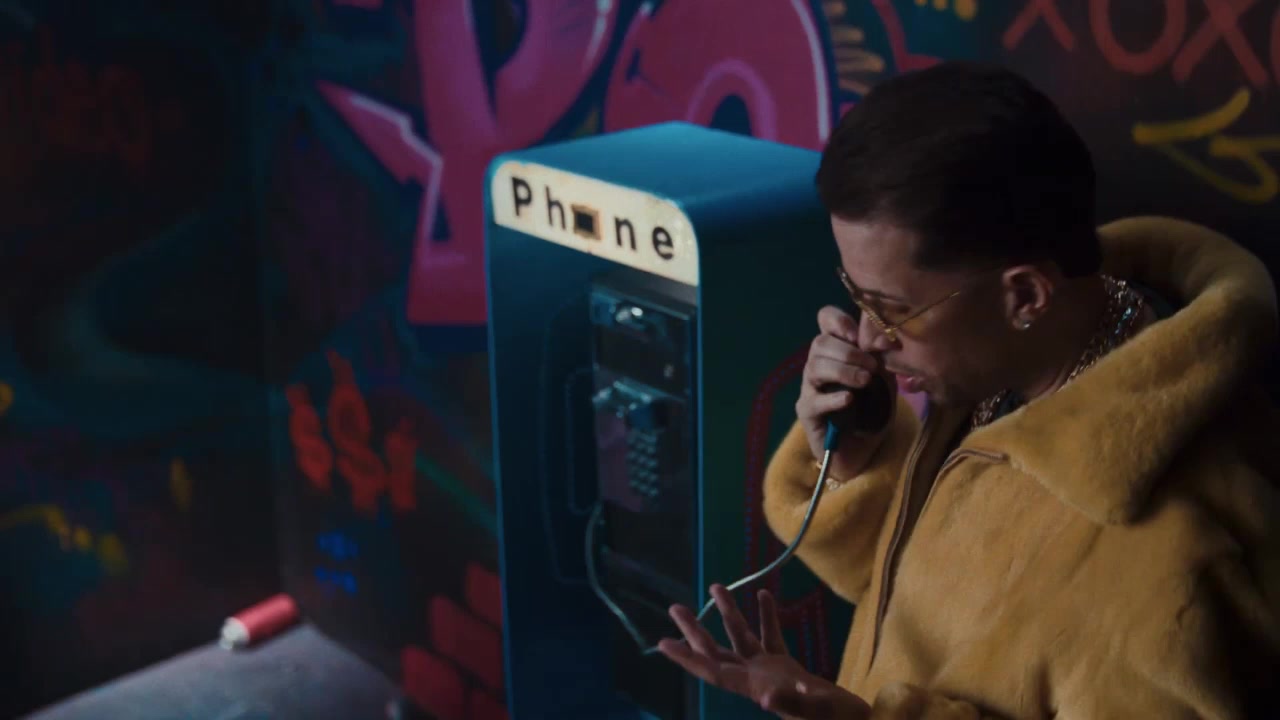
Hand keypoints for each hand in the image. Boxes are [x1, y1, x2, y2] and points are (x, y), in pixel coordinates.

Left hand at [657, 584, 871, 718]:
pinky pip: (772, 638)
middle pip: (718, 652)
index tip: (663, 643)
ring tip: (716, 586)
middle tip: (674, 608)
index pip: (713, 671)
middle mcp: (756, 678)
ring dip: (729, 614)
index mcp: (755, 687)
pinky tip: (765, 594)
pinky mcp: (788, 668)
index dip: (687, 658)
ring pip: (743, 639)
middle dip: (696, 631)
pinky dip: (768, 617)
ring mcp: (771, 672)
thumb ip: (793, 703)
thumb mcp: (816, 711)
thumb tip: (768, 698)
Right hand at [797, 306, 885, 472]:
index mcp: (836, 349)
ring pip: (815, 367)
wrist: (865, 448)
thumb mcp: (886, 378)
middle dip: (847, 352)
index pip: (825, 319)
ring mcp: (810, 388)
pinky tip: (849, 399)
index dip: (837, 320)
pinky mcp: (807, 412)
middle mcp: (818, 364)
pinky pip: (814, 400)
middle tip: (871, 367)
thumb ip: (882, 357)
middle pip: (819, 343)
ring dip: (843, 371)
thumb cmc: (873, 409)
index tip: (857, 335)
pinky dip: (833, 398)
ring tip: (865, 382)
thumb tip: (883, 340)